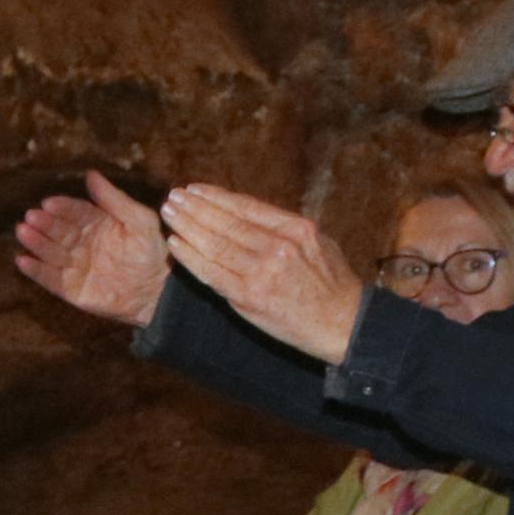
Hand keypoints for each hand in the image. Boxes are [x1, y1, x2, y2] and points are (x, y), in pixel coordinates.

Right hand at [16, 170, 166, 326]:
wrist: (160, 291)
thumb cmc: (153, 252)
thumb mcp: (139, 220)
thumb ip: (115, 199)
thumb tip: (91, 174)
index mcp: (97, 223)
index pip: (75, 212)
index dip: (63, 207)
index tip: (49, 202)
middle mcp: (82, 243)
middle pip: (59, 231)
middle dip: (45, 224)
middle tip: (32, 216)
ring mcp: (76, 267)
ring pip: (51, 253)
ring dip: (36, 243)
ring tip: (23, 232)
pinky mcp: (72, 290)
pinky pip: (51, 280)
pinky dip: (36, 271)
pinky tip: (22, 261)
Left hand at [160, 183, 368, 364]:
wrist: (344, 325)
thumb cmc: (332, 285)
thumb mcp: (319, 243)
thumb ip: (285, 229)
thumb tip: (251, 215)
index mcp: (295, 228)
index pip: (246, 206)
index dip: (216, 196)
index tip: (195, 189)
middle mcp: (278, 246)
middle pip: (226, 222)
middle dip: (195, 207)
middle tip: (173, 196)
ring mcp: (263, 272)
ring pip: (215, 244)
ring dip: (187, 226)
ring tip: (169, 214)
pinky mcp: (250, 297)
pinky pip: (212, 274)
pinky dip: (191, 258)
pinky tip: (176, 245)